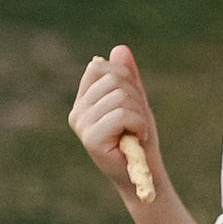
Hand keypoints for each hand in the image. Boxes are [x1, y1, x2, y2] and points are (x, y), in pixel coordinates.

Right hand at [69, 44, 166, 209]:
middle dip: (136, 98)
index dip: (124, 78)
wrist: (144, 175)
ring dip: (139, 114)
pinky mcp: (90, 138)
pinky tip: (136, 140)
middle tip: (138, 123)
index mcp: (83, 100)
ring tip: (136, 133)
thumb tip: (120, 49)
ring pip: (119, 96)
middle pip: (112, 80)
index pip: (99, 67)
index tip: (132, 103)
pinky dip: (139, 124)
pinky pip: (121, 114)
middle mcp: (77, 112)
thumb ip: (128, 77)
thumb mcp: (136, 102)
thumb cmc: (140, 140)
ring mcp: (81, 125)